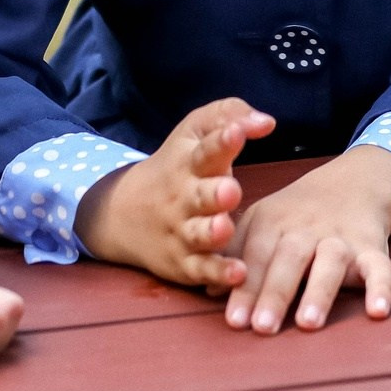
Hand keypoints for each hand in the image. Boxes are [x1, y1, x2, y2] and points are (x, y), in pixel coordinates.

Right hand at [76, 98, 273, 291]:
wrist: (124, 212)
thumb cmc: (178, 164)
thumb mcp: (194, 130)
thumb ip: (230, 117)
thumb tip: (267, 122)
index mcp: (190, 162)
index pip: (206, 149)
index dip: (221, 141)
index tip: (236, 133)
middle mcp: (184, 197)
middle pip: (200, 195)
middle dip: (215, 193)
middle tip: (230, 190)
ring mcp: (182, 231)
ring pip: (198, 235)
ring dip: (212, 233)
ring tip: (224, 229)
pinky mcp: (184, 263)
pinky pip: (201, 270)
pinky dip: (217, 273)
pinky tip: (238, 273)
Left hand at [223, 145, 390, 334]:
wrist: (354, 182)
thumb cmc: (296, 214)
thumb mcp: (262, 221)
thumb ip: (236, 253)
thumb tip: (209, 290)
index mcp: (273, 220)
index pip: (256, 255)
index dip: (245, 287)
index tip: (235, 321)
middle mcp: (306, 227)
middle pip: (290, 257)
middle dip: (275, 292)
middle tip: (262, 327)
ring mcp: (341, 236)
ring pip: (331, 261)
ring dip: (320, 291)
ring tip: (308, 323)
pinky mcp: (372, 246)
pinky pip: (380, 267)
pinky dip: (381, 288)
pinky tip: (377, 311)